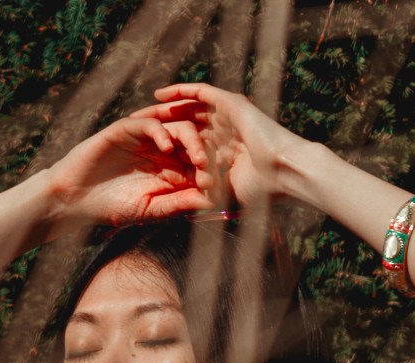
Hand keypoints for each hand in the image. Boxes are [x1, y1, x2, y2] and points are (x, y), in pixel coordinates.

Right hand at [47, 116, 214, 227]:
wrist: (76, 199)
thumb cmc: (112, 208)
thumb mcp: (151, 210)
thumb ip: (178, 205)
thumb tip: (210, 203)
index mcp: (172, 170)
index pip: (199, 166)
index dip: (211, 173)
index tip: (219, 187)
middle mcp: (163, 151)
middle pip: (194, 144)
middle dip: (206, 155)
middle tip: (211, 169)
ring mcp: (147, 138)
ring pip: (179, 128)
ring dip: (192, 141)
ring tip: (197, 158)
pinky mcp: (127, 129)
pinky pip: (150, 123)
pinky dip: (161, 131)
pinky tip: (167, 146)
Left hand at [131, 83, 314, 208]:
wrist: (283, 173)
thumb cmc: (257, 193)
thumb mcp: (221, 199)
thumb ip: (201, 202)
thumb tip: (183, 217)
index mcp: (217, 154)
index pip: (183, 148)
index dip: (162, 151)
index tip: (138, 156)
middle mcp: (219, 133)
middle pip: (181, 126)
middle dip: (157, 127)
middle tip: (132, 129)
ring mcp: (224, 118)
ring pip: (187, 109)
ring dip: (163, 109)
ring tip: (141, 112)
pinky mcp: (230, 104)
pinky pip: (200, 93)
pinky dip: (180, 93)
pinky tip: (159, 96)